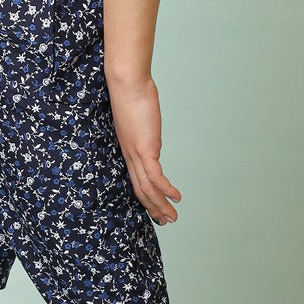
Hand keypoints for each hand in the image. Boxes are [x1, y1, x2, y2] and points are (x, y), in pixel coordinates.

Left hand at [105, 73, 181, 223]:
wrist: (126, 83)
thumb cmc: (130, 93)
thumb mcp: (136, 115)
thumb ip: (142, 126)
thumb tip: (147, 127)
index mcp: (127, 148)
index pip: (134, 179)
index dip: (144, 196)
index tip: (154, 207)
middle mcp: (129, 155)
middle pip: (140, 189)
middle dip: (153, 207)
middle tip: (165, 220)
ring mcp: (136, 153)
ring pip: (147, 188)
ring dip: (160, 205)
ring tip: (172, 218)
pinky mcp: (145, 149)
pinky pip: (156, 176)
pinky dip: (166, 190)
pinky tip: (176, 198)